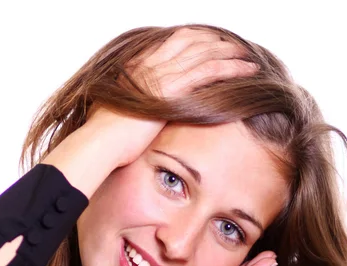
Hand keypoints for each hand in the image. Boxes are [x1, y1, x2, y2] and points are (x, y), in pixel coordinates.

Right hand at [41, 28, 256, 192]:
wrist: (99, 143)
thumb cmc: (106, 139)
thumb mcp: (120, 118)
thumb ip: (136, 109)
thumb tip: (144, 120)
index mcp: (137, 67)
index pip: (172, 43)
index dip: (196, 40)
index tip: (211, 45)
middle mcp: (150, 64)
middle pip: (191, 42)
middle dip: (215, 43)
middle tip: (235, 48)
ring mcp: (161, 74)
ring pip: (203, 54)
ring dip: (229, 54)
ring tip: (247, 58)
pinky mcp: (171, 89)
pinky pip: (208, 71)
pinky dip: (230, 68)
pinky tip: (247, 70)